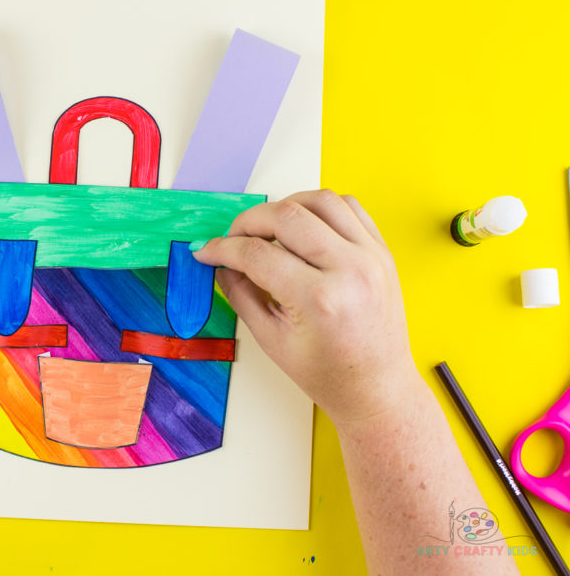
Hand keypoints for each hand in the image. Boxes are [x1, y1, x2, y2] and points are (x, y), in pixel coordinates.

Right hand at [191, 190, 418, 423]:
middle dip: (247, 222)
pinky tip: (301, 226)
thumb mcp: (271, 339)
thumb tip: (220, 263)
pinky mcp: (381, 252)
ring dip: (284, 206)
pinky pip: (349, 207)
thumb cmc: (327, 373)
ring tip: (266, 227)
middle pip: (286, 216)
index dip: (223, 249)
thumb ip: (240, 294)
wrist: (377, 388)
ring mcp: (371, 256)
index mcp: (319, 298)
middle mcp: (349, 269)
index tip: (206, 250)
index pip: (257, 254)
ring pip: (320, 200)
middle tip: (231, 239)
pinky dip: (319, 208)